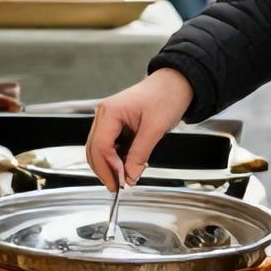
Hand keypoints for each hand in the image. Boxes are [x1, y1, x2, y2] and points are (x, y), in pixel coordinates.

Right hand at [85, 68, 194, 189]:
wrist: (176, 83)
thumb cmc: (166, 96)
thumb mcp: (155, 128)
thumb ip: (140, 153)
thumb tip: (129, 175)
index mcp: (110, 111)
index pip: (100, 147)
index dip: (108, 168)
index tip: (119, 183)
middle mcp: (105, 114)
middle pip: (94, 150)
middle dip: (104, 170)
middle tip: (117, 187)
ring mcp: (109, 119)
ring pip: (99, 149)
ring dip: (109, 166)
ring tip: (124, 178)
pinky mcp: (116, 124)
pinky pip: (109, 145)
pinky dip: (116, 159)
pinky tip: (126, 166)